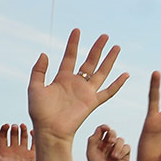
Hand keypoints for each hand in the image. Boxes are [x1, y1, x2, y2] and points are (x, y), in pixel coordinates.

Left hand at [0, 123, 34, 160]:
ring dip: (23, 130)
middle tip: (15, 127)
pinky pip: (34, 143)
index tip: (6, 126)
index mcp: (5, 152)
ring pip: (23, 137)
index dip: (4, 130)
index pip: (3, 137)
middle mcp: (14, 151)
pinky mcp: (33, 154)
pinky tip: (31, 132)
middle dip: (14, 129)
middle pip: (14, 135)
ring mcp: (24, 152)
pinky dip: (33, 136)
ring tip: (22, 126)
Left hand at [27, 30, 128, 144]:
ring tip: (116, 47)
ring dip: (109, 60)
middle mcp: (76, 83)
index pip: (70, 56)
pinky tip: (126, 74)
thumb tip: (44, 54)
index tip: (77, 30)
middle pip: (90, 61)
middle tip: (105, 36)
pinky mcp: (93, 102)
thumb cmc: (40, 112)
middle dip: (97, 48)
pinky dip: (118, 84)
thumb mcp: (34, 87)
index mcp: (62, 78)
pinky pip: (108, 92)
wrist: (50, 130)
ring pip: (101, 72)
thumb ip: (39, 71)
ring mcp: (86, 92)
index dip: (73, 43)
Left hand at [86, 124, 130, 160]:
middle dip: (112, 135)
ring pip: (120, 140)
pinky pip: (127, 147)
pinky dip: (122, 151)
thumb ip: (92, 140)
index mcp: (99, 144)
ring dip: (117, 146)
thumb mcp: (91, 153)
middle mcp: (108, 146)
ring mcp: (117, 150)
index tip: (106, 128)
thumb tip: (99, 128)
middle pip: (112, 133)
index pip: (102, 131)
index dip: (104, 127)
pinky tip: (118, 158)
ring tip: (114, 156)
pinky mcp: (125, 155)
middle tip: (111, 141)